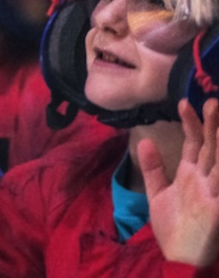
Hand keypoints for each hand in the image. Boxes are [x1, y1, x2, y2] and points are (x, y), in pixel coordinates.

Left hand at [142, 98, 218, 266]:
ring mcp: (214, 191)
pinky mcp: (217, 207)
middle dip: (211, 124)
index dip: (191, 123)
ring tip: (218, 114)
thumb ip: (153, 168)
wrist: (179, 257)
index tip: (183, 103)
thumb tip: (145, 141)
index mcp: (191, 175)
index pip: (195, 143)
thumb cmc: (173, 227)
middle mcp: (206, 179)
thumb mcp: (157, 194)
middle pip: (211, 147)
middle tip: (211, 100)